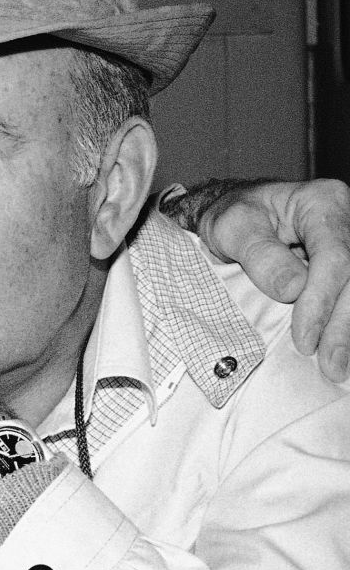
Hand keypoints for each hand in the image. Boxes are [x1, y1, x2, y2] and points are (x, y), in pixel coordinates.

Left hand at [177, 178, 349, 380]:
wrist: (237, 214)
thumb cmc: (233, 217)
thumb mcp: (232, 227)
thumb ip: (260, 254)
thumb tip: (292, 290)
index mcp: (322, 202)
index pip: (335, 257)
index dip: (322, 301)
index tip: (304, 339)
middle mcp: (347, 219)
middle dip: (343, 325)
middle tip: (330, 365)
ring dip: (349, 330)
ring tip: (336, 367)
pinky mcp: (347, 268)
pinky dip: (346, 323)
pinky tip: (342, 350)